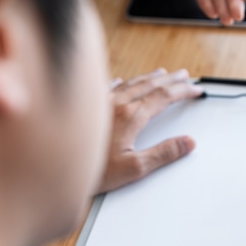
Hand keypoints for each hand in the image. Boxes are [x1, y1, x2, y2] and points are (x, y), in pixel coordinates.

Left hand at [96, 69, 202, 193]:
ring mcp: (99, 103)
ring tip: (162, 73)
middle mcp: (115, 104)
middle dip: (170, 80)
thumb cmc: (89, 171)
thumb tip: (187, 143)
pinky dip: (122, 83)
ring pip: (130, 83)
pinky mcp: (86, 108)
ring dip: (150, 77)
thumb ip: (163, 154)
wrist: (50, 166)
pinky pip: (108, 87)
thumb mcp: (133, 169)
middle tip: (184, 76)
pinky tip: (121, 81)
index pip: (163, 97)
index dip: (182, 91)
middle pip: (149, 85)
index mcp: (130, 116)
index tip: (195, 90)